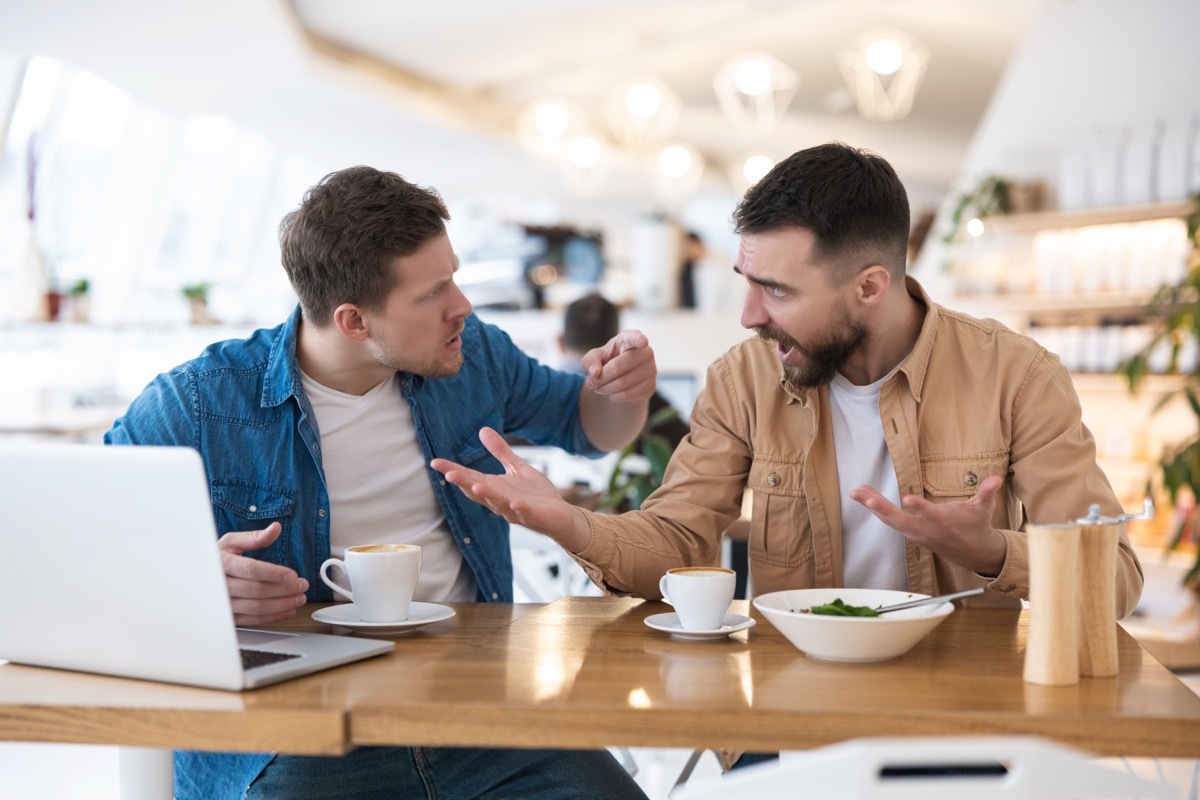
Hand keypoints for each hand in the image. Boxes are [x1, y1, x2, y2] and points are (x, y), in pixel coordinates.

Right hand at [218, 522, 309, 624]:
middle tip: (303, 585)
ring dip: (282, 604)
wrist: (197, 576)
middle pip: (257, 590)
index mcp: (222, 563)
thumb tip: (275, 528)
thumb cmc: (217, 558)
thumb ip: (254, 537)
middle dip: (284, 589)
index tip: (293, 575)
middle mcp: (221, 585)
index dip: (274, 573)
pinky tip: (288, 610)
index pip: (251, 570)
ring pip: (256, 607)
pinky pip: (253, 619)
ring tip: (300, 598)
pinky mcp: (228, 616)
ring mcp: (224, 603)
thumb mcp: (231, 543)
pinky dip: (274, 616)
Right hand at [431, 427, 590, 551]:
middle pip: (478, 492)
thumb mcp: (516, 468)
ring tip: (476, 486)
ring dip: (487, 496)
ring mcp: (515, 510)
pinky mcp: (533, 516)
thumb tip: (482, 430)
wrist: (559, 515)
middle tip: (449, 474)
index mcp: (495, 488)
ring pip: (498, 504)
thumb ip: (500, 451)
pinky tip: (515, 503)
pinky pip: (524, 513)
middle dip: (464, 483)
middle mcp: (500, 500)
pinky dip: (519, 509)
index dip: (453, 471)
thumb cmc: (535, 494)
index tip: (435, 462)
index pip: (470, 478)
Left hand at [580, 330, 655, 402]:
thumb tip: (595, 373)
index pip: (635, 338)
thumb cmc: (607, 362)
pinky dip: (615, 396)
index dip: (639, 339)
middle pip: (618, 367)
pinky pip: (629, 394)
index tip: (642, 341)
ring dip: (605, 389)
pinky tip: (611, 394)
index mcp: (630, 338)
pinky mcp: (651, 386)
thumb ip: (590, 361)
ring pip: (622, 383)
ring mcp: (651, 369)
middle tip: (592, 383)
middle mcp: (645, 352)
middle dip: (600, 378)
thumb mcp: (594, 358)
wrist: (620, 378)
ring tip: (599, 388)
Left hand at [848, 475, 1007, 575]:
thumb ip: (986, 493)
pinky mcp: (909, 532)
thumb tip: (995, 479)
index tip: (907, 499)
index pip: (929, 514)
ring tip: (856, 491)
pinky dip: (876, 508)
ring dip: (872, 505)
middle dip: (882, 508)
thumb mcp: (983, 509)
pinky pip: (888, 520)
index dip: (919, 507)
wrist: (973, 552)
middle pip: (900, 519)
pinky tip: (863, 495)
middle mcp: (925, 528)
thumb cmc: (976, 525)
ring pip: (890, 519)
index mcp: (942, 521)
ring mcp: (915, 532)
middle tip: (865, 497)